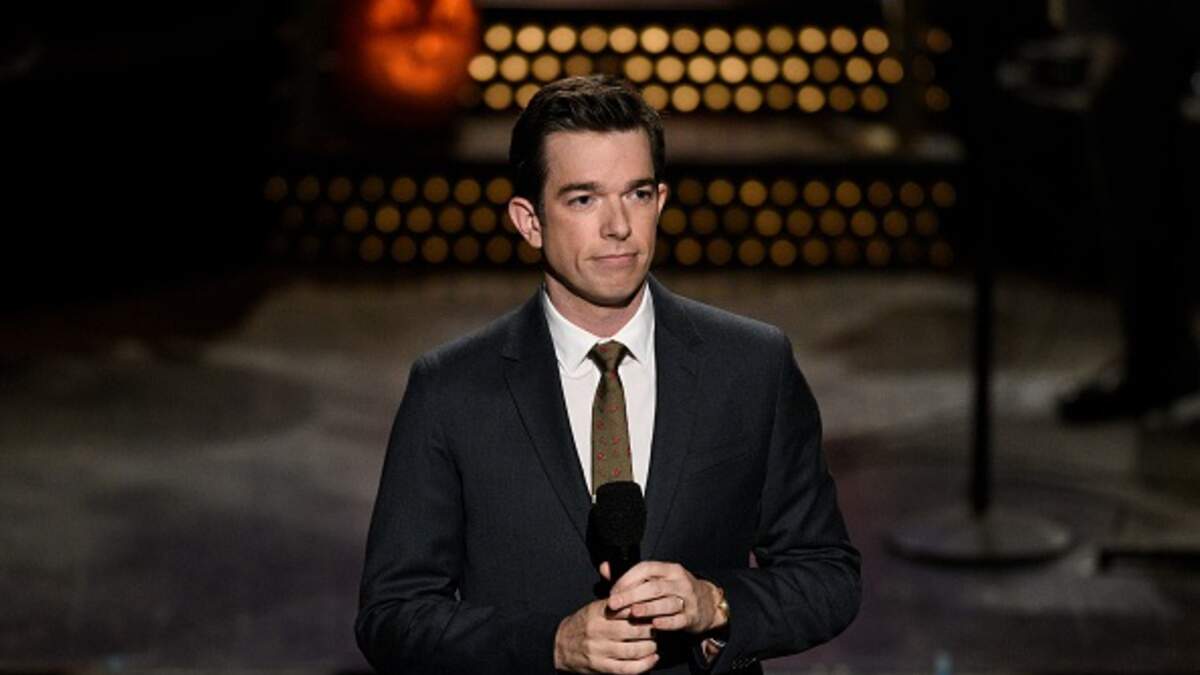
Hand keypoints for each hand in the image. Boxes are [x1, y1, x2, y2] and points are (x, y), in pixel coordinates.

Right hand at [554, 593, 657, 673]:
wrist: (559, 645)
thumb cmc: (583, 624)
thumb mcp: (595, 607)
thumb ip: (615, 600)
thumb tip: (638, 590)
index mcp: (598, 612)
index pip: (626, 609)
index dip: (644, 611)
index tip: (654, 611)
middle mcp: (598, 630)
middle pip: (633, 630)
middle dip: (650, 630)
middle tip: (657, 628)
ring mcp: (599, 650)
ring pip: (632, 650)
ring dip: (649, 648)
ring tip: (654, 644)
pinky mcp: (601, 666)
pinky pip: (627, 668)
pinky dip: (643, 665)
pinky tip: (651, 659)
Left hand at [604, 561, 726, 633]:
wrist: (707, 603)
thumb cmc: (674, 590)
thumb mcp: (657, 579)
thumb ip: (630, 576)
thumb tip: (604, 568)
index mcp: (668, 569)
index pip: (645, 569)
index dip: (627, 579)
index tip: (612, 592)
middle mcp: (680, 581)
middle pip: (654, 586)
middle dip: (632, 595)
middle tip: (614, 604)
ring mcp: (688, 599)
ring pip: (666, 602)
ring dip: (648, 608)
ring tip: (632, 613)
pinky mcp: (692, 616)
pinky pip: (679, 619)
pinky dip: (667, 622)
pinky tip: (655, 625)